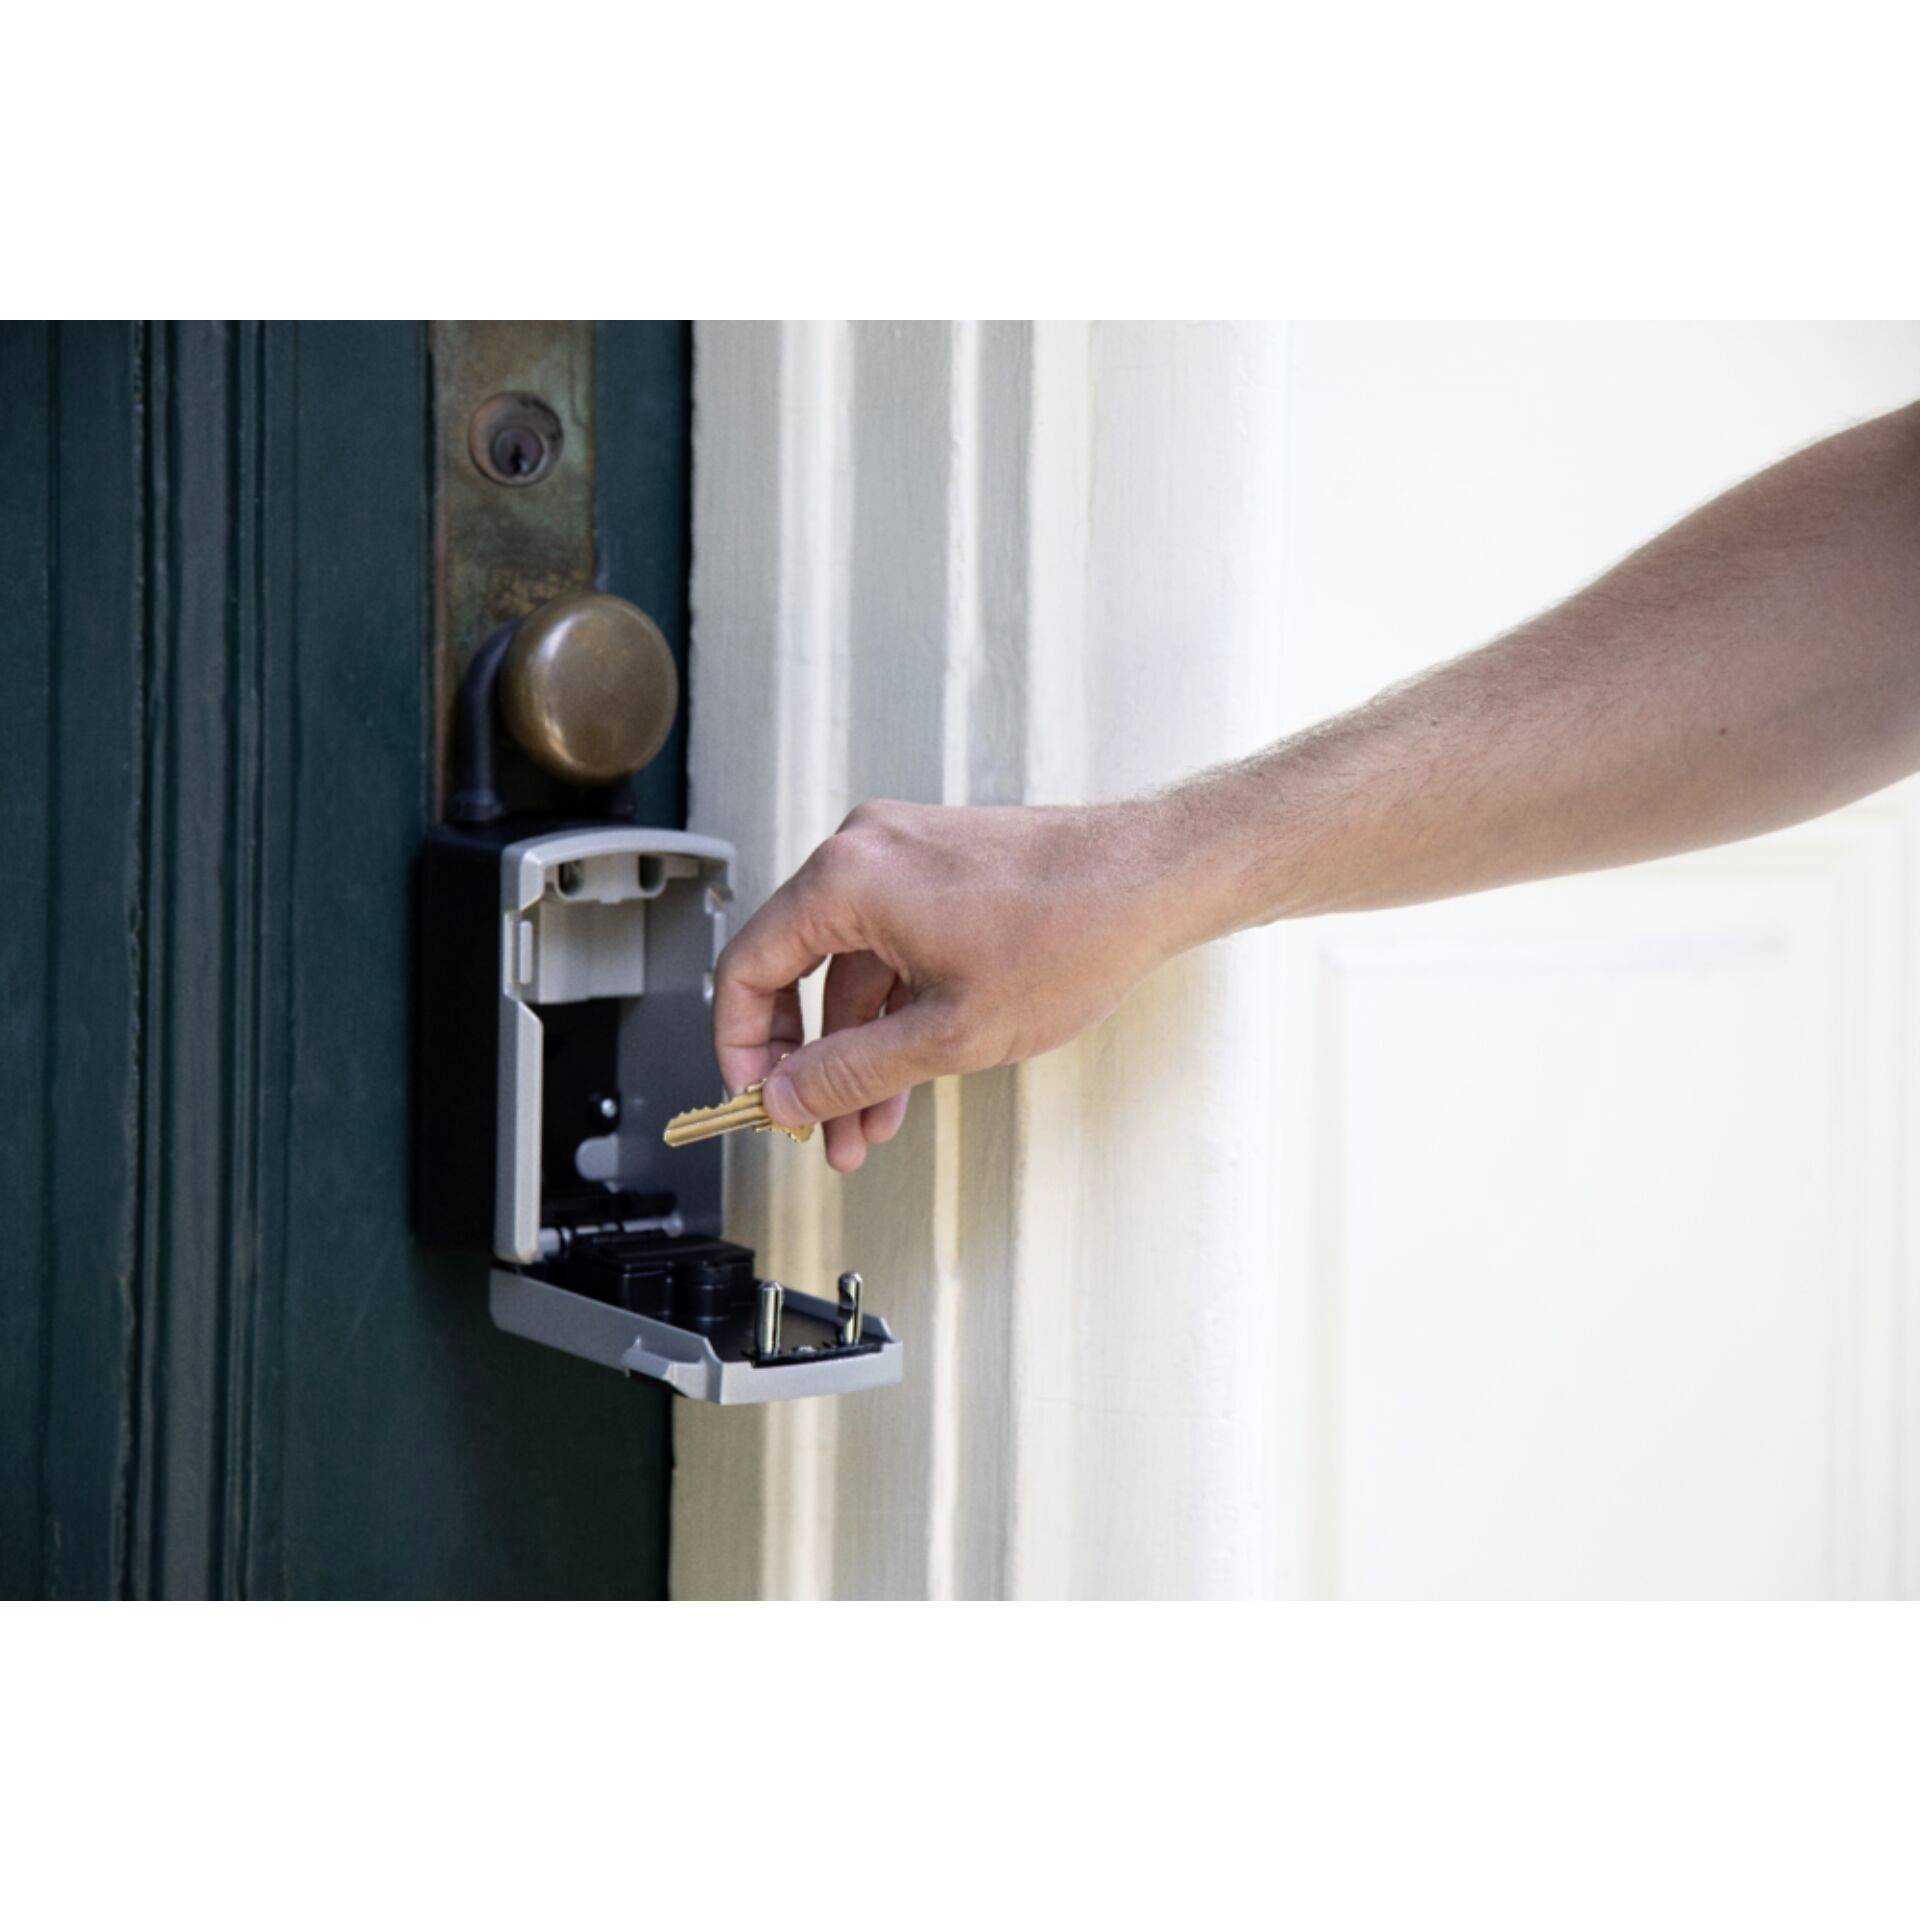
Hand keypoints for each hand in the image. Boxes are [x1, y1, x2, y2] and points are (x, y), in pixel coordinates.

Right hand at [712, 799, 1181, 1170]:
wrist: (1152, 881)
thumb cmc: (1072, 932)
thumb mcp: (946, 1035)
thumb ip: (850, 1073)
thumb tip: (788, 1095)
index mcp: (847, 878)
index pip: (746, 967)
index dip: (739, 1045)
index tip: (754, 1096)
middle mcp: (865, 852)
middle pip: (796, 968)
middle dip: (807, 1061)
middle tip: (812, 1123)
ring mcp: (905, 855)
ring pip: (851, 967)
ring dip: (855, 1048)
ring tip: (868, 1123)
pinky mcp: (940, 868)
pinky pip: (891, 946)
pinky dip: (892, 1010)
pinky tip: (905, 1074)